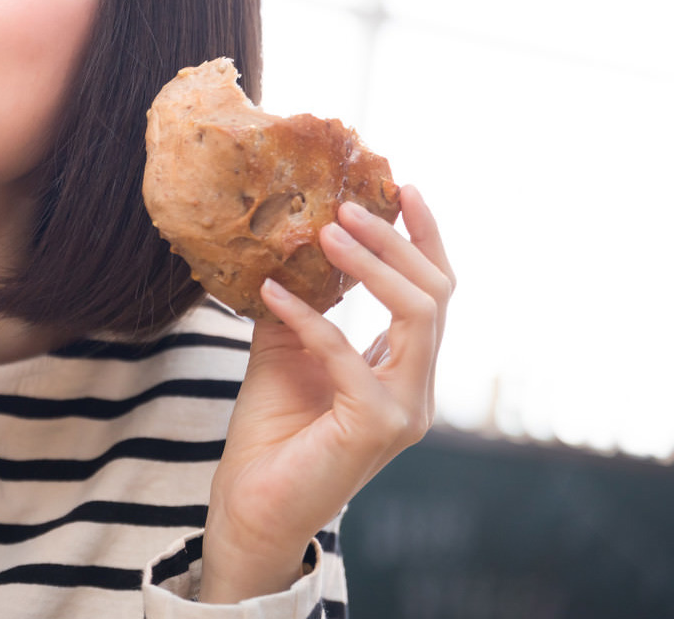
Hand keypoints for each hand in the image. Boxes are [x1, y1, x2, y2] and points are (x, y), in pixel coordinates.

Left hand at [199, 186, 454, 602]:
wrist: (254, 504)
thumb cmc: (274, 431)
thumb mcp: (287, 348)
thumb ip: (303, 302)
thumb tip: (291, 239)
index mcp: (406, 367)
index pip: (433, 290)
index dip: (424, 236)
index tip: (403, 184)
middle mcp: (419, 387)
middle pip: (433, 293)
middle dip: (395, 241)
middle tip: (346, 204)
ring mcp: (406, 409)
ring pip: (416, 314)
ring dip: (369, 265)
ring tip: (324, 229)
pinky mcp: (378, 426)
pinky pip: (346, 354)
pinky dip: (309, 316)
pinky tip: (270, 292)